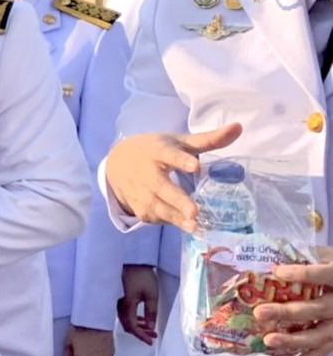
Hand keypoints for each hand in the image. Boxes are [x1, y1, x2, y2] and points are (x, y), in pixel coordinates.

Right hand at [103, 124, 241, 232]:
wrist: (117, 163)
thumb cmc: (156, 150)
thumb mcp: (178, 142)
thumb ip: (208, 139)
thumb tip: (239, 127)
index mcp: (156, 151)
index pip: (169, 154)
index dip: (181, 160)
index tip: (195, 167)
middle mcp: (145, 172)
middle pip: (161, 187)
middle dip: (177, 200)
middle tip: (194, 211)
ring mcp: (139, 191)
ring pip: (156, 206)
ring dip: (174, 217)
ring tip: (194, 226)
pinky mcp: (139, 206)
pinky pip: (155, 217)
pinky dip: (170, 222)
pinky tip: (187, 227)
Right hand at [116, 264, 159, 344]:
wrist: (133, 262)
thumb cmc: (143, 276)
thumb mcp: (151, 295)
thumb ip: (151, 312)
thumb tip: (151, 327)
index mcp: (127, 305)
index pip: (132, 327)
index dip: (141, 336)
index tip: (151, 342)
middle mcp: (119, 306)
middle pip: (128, 325)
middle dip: (141, 333)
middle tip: (153, 336)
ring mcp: (118, 303)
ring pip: (126, 320)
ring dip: (138, 326)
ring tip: (151, 329)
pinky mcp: (119, 299)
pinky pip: (125, 314)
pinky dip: (134, 319)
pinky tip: (143, 320)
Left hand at [254, 261, 332, 355]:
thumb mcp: (331, 257)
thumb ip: (308, 256)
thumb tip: (272, 256)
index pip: (325, 275)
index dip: (303, 274)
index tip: (278, 271)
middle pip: (316, 310)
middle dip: (287, 313)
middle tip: (260, 312)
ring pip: (318, 337)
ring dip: (292, 341)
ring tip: (268, 341)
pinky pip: (319, 353)